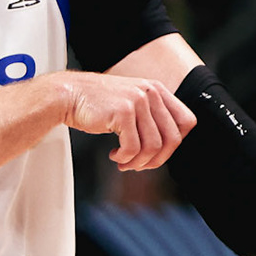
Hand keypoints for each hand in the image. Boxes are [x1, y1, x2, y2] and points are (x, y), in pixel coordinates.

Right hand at [57, 72, 195, 170]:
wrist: (68, 94)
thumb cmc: (98, 104)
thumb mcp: (132, 102)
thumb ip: (151, 117)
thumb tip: (167, 148)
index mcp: (157, 90)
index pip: (187, 121)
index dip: (176, 143)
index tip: (158, 152)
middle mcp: (151, 92)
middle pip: (172, 139)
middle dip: (157, 159)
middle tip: (139, 165)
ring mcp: (137, 101)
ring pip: (153, 146)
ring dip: (138, 162)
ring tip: (124, 162)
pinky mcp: (122, 112)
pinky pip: (133, 147)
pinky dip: (124, 158)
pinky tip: (114, 155)